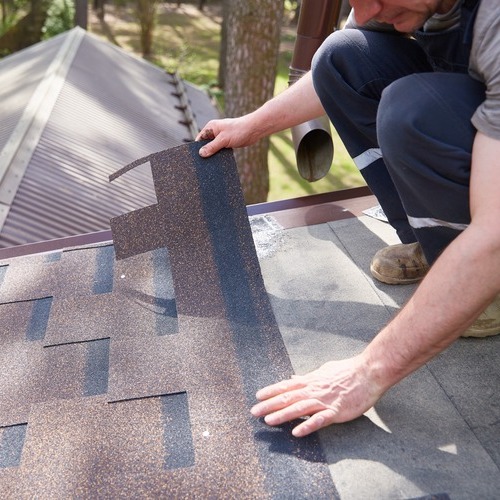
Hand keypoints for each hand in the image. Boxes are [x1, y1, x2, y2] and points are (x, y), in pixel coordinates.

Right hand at [196, 115, 263, 157]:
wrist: (254, 130)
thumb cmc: (239, 130)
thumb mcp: (223, 139)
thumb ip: (212, 147)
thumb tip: (201, 153)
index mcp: (211, 127)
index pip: (200, 139)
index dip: (197, 148)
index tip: (196, 158)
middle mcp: (215, 132)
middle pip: (206, 144)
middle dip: (205, 152)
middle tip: (203, 163)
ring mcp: (221, 137)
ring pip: (213, 148)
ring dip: (213, 154)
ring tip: (210, 164)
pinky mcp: (227, 142)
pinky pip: (220, 150)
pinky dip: (219, 155)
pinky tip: (218, 162)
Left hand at [250, 355, 384, 436]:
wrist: (369, 372)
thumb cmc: (348, 370)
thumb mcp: (325, 369)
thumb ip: (309, 375)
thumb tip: (295, 376)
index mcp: (312, 380)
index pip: (287, 385)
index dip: (271, 390)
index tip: (257, 396)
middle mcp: (314, 389)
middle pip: (288, 397)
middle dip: (269, 404)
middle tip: (254, 411)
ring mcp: (325, 400)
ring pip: (299, 408)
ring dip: (282, 415)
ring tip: (268, 421)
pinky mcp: (336, 411)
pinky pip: (320, 420)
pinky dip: (307, 425)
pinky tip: (296, 432)